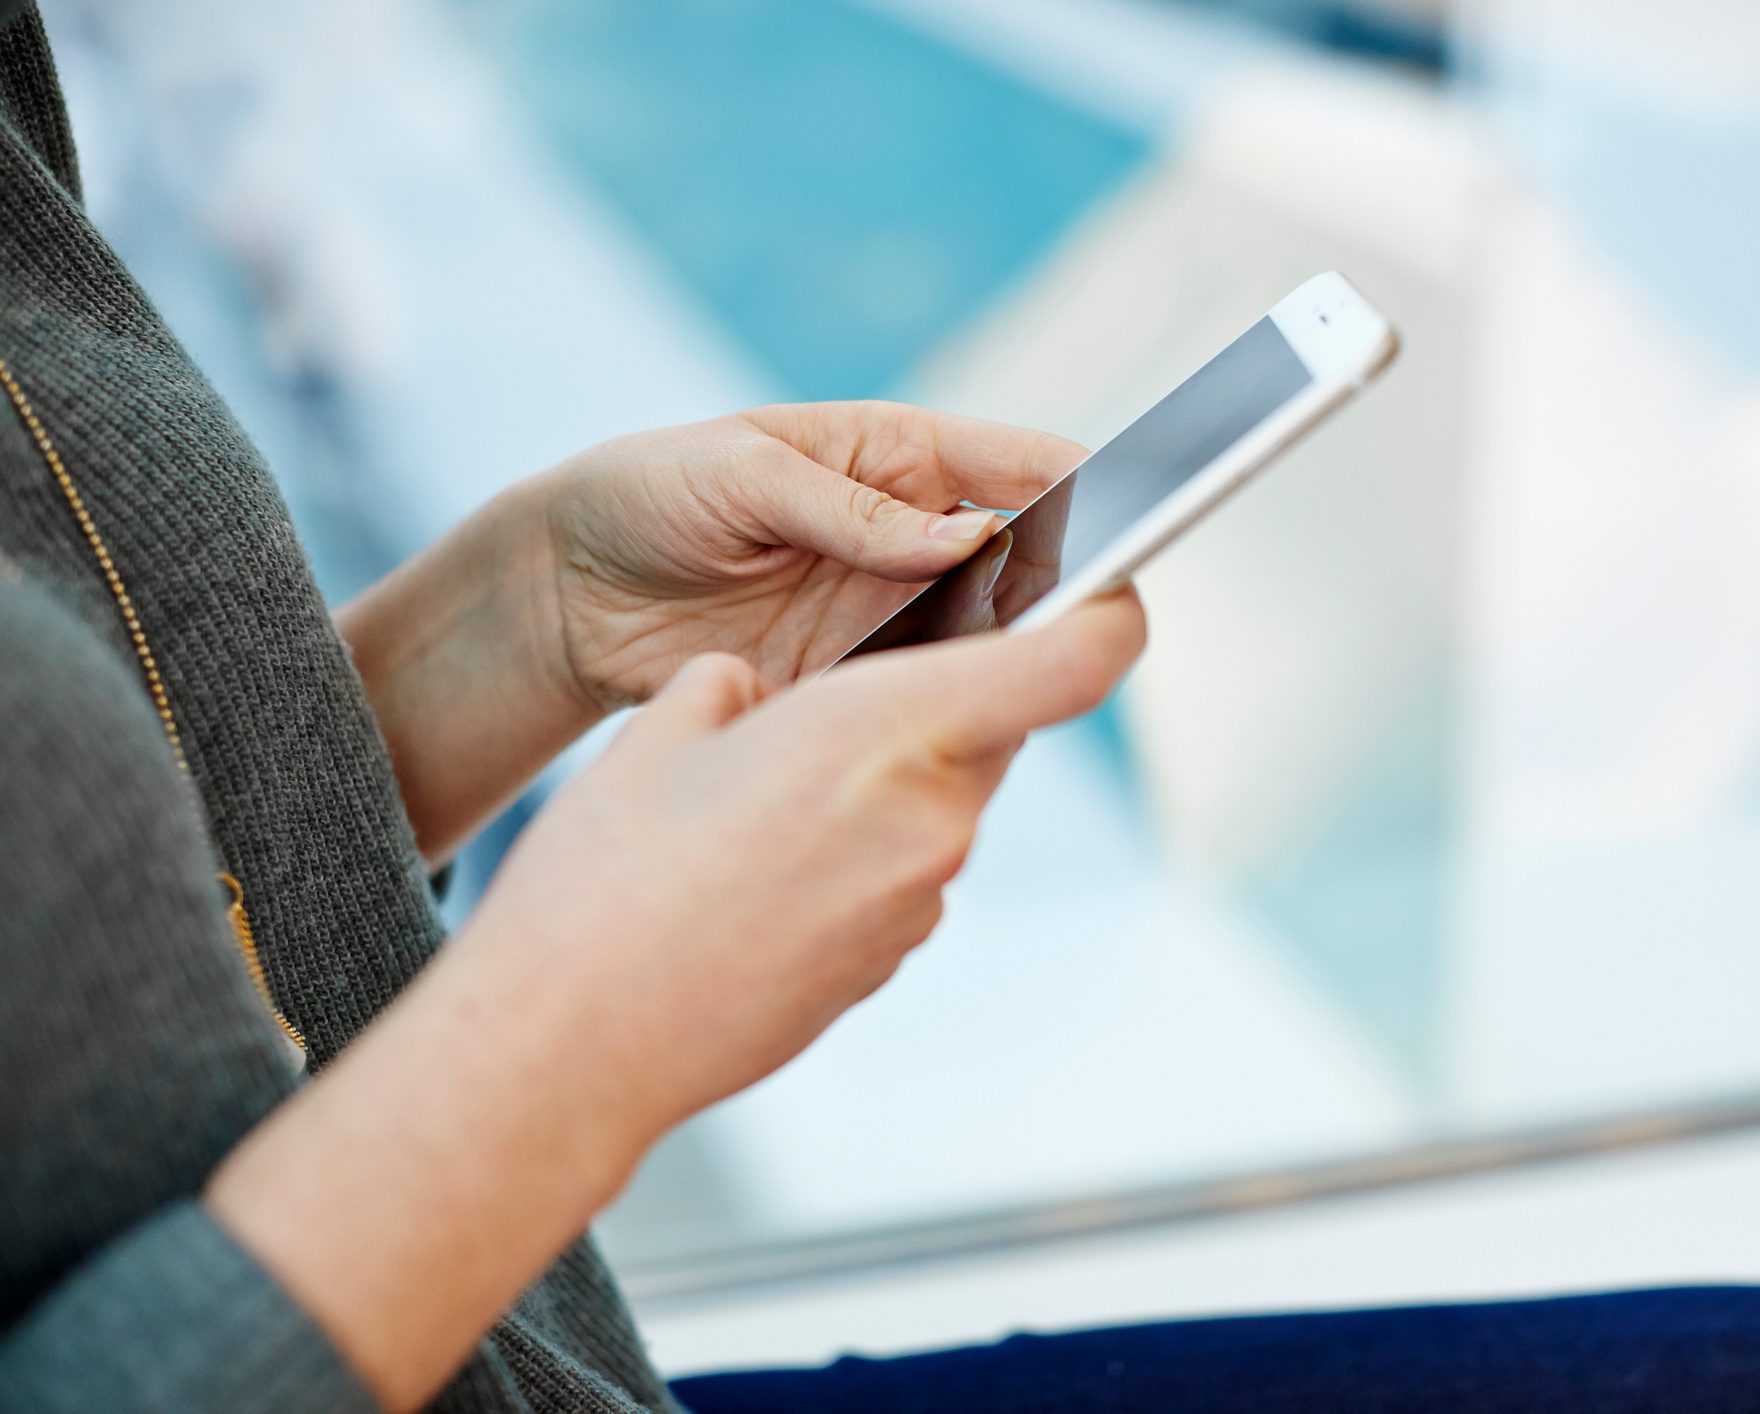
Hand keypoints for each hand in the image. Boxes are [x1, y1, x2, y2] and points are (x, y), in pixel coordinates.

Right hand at [458, 587, 1146, 1127]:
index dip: (1111, 609)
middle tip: (845, 689)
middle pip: (993, 724)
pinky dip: (859, 844)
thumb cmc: (607, 882)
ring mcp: (919, 902)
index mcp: (888, 731)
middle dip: (939, 694)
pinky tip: (762, 865)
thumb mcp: (669, 726)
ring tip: (763, 796)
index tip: (1118, 580)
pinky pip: (903, 867)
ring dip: (885, 776)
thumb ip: (742, 686)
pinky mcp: (888, 960)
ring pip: (940, 797)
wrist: (572, 1044)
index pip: (1071, 661)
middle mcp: (931, 818)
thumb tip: (760, 694)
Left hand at [539, 401, 1083, 700]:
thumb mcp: (741, 477)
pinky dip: (950, 716)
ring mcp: (889, 616)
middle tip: (1087, 621)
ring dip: (1013, 662)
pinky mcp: (853, 685)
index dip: (1089, 490)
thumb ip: (850, 511)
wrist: (562, 594)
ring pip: (990, 644)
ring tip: (1025, 678)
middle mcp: (914, 538)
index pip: (1026, 467)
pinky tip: (956, 725)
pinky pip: (926, 702)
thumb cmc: (648, 493)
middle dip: (1068, 591)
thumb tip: (964, 541)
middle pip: (1030, 566)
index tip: (1130, 522)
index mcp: (898, 457)